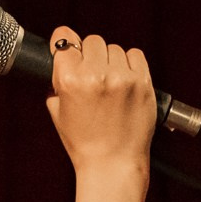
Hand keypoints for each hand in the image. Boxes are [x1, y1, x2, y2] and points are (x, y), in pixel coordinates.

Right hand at [44, 29, 155, 168]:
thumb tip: (63, 58)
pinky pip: (135, 55)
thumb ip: (58, 81)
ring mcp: (122, 78)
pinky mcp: (143, 83)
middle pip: (92, 41)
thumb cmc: (84, 142)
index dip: (65, 44)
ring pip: (114, 49)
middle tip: (92, 76)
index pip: (65, 39)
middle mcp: (96, 75)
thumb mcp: (57, 111)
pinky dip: (130, 64)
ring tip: (110, 85)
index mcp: (70, 80)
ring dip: (111, 61)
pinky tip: (125, 82)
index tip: (69, 49)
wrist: (113, 163)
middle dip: (90, 56)